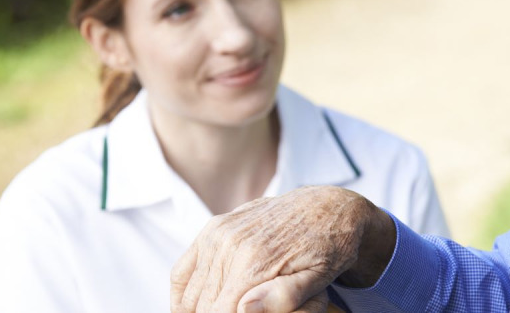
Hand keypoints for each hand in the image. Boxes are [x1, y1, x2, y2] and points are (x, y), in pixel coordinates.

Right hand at [170, 186, 395, 311]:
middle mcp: (229, 243)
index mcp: (253, 260)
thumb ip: (285, 297)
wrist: (326, 207)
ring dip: (198, 310)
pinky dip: (182, 294)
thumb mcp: (318, 277)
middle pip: (203, 305)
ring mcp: (217, 234)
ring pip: (191, 292)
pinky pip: (182, 269)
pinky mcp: (213, 228)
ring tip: (217, 312)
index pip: (220, 312)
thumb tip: (245, 310)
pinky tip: (190, 308)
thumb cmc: (327, 246)